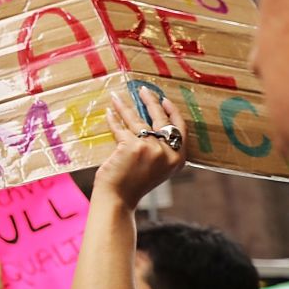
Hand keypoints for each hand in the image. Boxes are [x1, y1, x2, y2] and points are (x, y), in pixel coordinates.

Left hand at [95, 89, 185, 208]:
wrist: (119, 199)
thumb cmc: (134, 184)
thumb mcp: (156, 168)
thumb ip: (159, 151)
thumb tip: (150, 126)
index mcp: (178, 158)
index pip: (180, 129)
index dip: (172, 112)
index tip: (165, 99)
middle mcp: (167, 152)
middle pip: (161, 119)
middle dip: (151, 102)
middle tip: (143, 90)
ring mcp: (151, 148)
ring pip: (138, 121)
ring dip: (126, 106)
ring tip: (117, 97)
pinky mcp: (132, 146)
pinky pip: (121, 128)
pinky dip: (113, 119)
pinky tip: (109, 112)